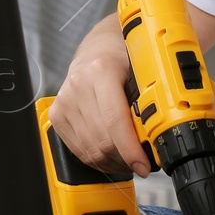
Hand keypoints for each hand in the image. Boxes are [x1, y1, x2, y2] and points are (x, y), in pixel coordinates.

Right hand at [47, 14, 151, 177]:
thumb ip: (149, 100)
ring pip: (90, 149)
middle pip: (102, 140)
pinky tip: (111, 158)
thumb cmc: (123, 59)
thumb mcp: (142, 72)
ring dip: (112, 162)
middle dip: (125, 159)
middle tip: (143, 164)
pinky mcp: (56, 115)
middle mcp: (78, 86)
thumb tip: (158, 137)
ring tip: (129, 161)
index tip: (144, 165)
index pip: (115, 121)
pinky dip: (97, 159)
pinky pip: (77, 149)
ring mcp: (64, 101)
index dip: (130, 150)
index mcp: (101, 71)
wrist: (98, 48)